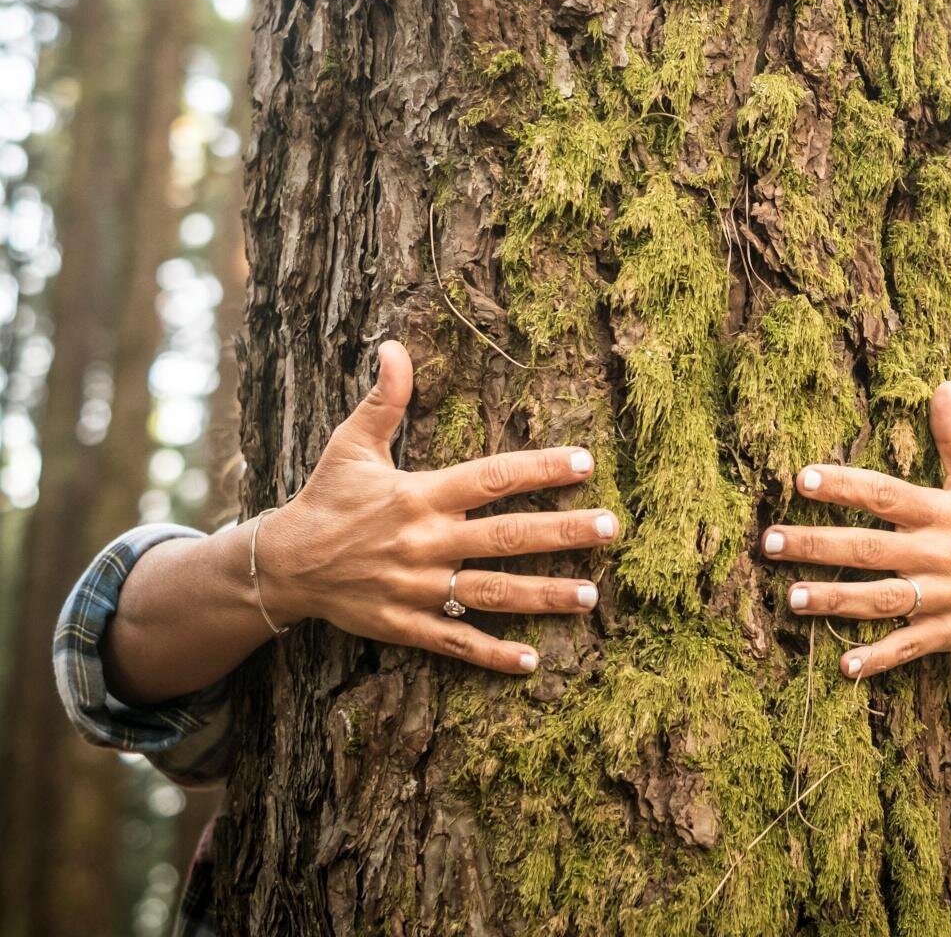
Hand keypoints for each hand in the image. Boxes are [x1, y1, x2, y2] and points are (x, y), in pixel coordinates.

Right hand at [256, 340, 617, 674]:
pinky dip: (492, 655)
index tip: (586, 462)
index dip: (540, 468)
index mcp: (420, 495)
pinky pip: (455, 641)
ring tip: (592, 596)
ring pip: (491, 592)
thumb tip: (393, 346)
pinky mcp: (405, 624)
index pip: (492, 477)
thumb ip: (385, 399)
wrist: (282, 564)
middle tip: (611, 527)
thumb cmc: (327, 498)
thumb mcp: (352, 444)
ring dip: (544, 596)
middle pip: (506, 536)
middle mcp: (425, 541)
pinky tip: (532, 662)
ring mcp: (417, 587)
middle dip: (562, 533)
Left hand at [759, 380, 950, 678]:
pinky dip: (878, 658)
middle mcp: (935, 554)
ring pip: (881, 598)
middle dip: (818, 545)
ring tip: (793, 598)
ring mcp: (940, 596)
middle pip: (869, 549)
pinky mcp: (944, 632)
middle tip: (771, 542)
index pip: (886, 495)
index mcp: (940, 512)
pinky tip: (844, 665)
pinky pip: (908, 646)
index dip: (846, 486)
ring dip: (836, 600)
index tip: (804, 478)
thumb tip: (947, 384)